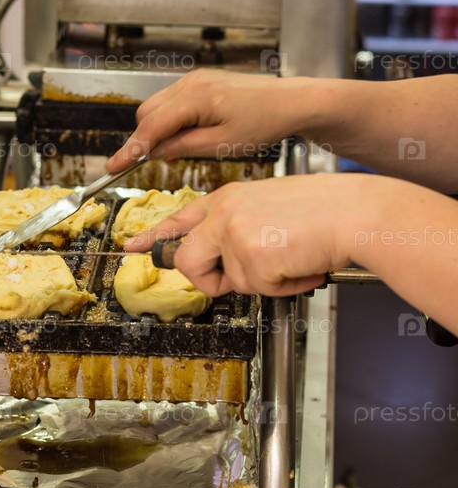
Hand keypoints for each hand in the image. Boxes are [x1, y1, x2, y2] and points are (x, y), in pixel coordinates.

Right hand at [106, 69, 308, 172]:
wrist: (291, 101)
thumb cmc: (264, 123)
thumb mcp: (221, 145)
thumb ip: (182, 147)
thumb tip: (153, 152)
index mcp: (194, 98)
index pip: (151, 127)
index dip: (130, 150)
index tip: (112, 167)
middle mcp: (189, 83)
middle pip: (147, 114)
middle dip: (146, 139)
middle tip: (161, 162)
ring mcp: (193, 79)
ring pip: (156, 107)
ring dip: (158, 129)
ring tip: (181, 149)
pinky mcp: (199, 80)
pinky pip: (171, 101)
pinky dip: (170, 119)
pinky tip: (188, 134)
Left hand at [123, 175, 356, 297]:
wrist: (355, 212)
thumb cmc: (323, 210)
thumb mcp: (269, 206)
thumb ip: (239, 228)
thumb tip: (227, 260)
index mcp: (227, 198)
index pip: (179, 218)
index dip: (153, 237)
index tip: (131, 246)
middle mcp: (223, 212)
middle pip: (188, 261)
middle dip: (211, 280)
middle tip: (247, 275)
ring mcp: (233, 232)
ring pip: (228, 281)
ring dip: (260, 282)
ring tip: (289, 260)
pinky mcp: (250, 255)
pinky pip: (259, 290)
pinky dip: (285, 286)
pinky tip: (302, 263)